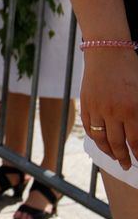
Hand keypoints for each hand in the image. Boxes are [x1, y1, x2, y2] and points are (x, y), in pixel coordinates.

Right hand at [81, 50, 137, 168]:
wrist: (107, 53)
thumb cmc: (130, 70)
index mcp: (132, 109)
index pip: (136, 141)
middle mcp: (113, 112)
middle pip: (117, 143)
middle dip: (124, 158)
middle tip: (128, 165)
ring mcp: (97, 109)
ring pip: (101, 138)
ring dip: (108, 151)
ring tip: (115, 157)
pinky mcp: (86, 105)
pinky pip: (89, 127)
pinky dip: (95, 138)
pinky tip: (101, 142)